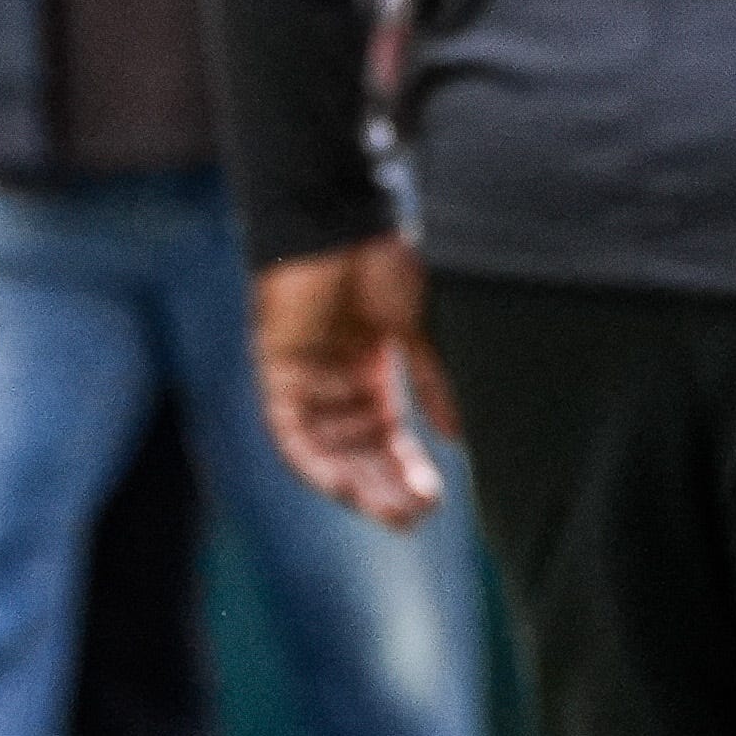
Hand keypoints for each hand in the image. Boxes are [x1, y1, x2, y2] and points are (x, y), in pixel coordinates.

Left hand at [251, 235, 454, 527]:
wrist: (338, 217)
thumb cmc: (381, 260)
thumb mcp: (418, 328)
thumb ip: (435, 382)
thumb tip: (461, 437)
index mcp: (369, 371)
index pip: (385, 438)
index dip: (407, 471)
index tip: (436, 499)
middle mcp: (334, 380)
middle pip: (355, 452)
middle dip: (384, 488)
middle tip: (415, 517)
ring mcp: (303, 375)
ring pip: (325, 450)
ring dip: (357, 485)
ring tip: (393, 512)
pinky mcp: (275, 367)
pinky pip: (289, 430)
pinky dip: (315, 462)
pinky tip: (347, 488)